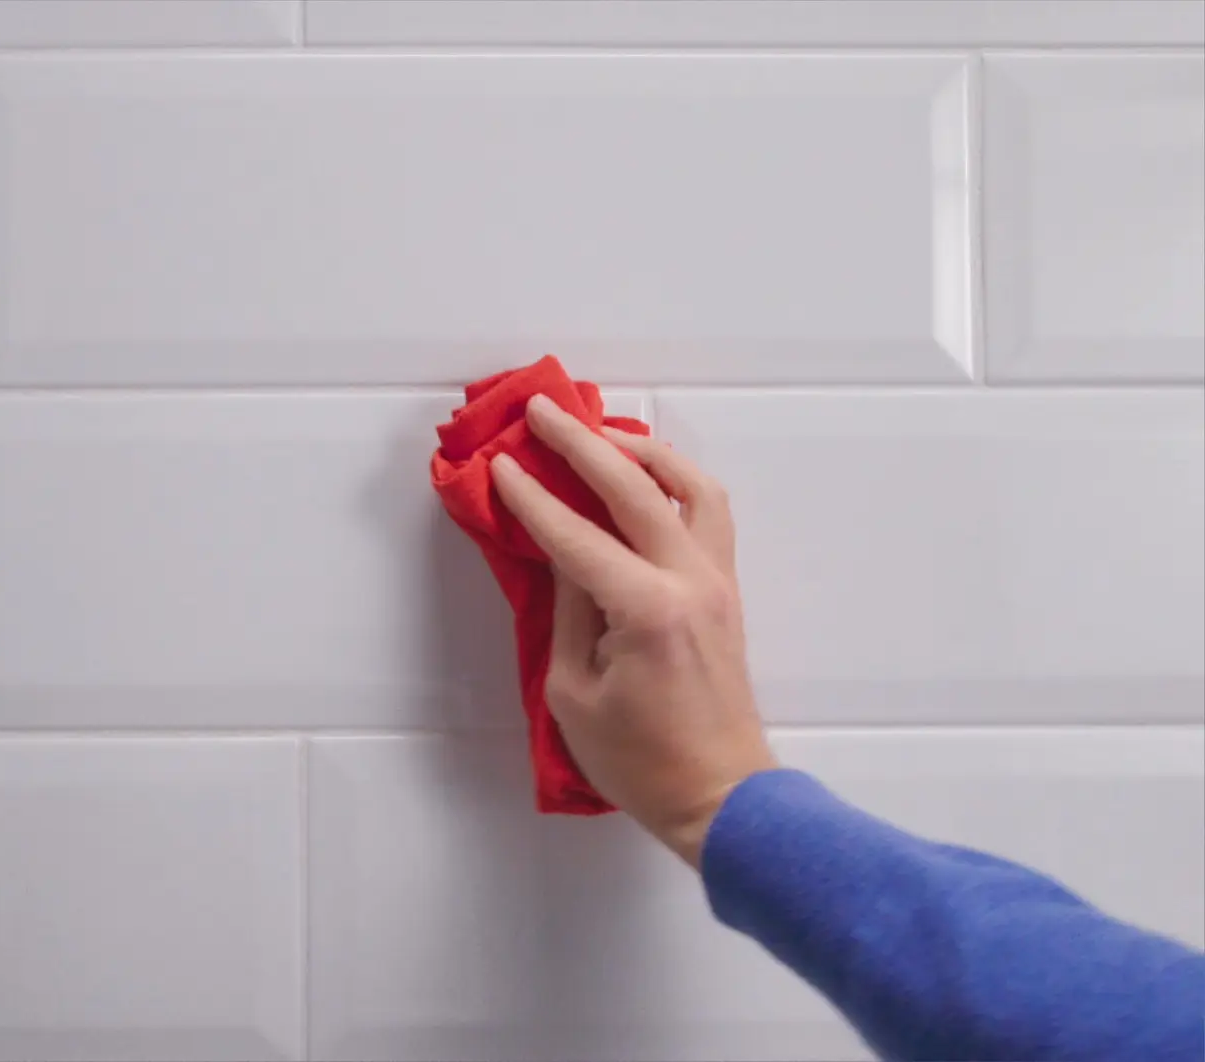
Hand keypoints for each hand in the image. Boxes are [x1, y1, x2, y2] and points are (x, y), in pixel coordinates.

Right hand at [490, 394, 775, 867]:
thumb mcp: (572, 692)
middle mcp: (690, 581)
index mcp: (647, 609)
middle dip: (581, 444)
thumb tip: (562, 555)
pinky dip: (675, 479)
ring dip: (642, 450)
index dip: (533, 497)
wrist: (722, 795)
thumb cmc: (640, 761)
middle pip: (634, 488)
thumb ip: (566, 612)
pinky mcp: (726, 590)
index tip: (501, 464)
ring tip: (600, 432)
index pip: (577, 534)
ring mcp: (717, 581)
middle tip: (542, 411)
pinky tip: (644, 475)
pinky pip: (707, 511)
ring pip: (689, 485)